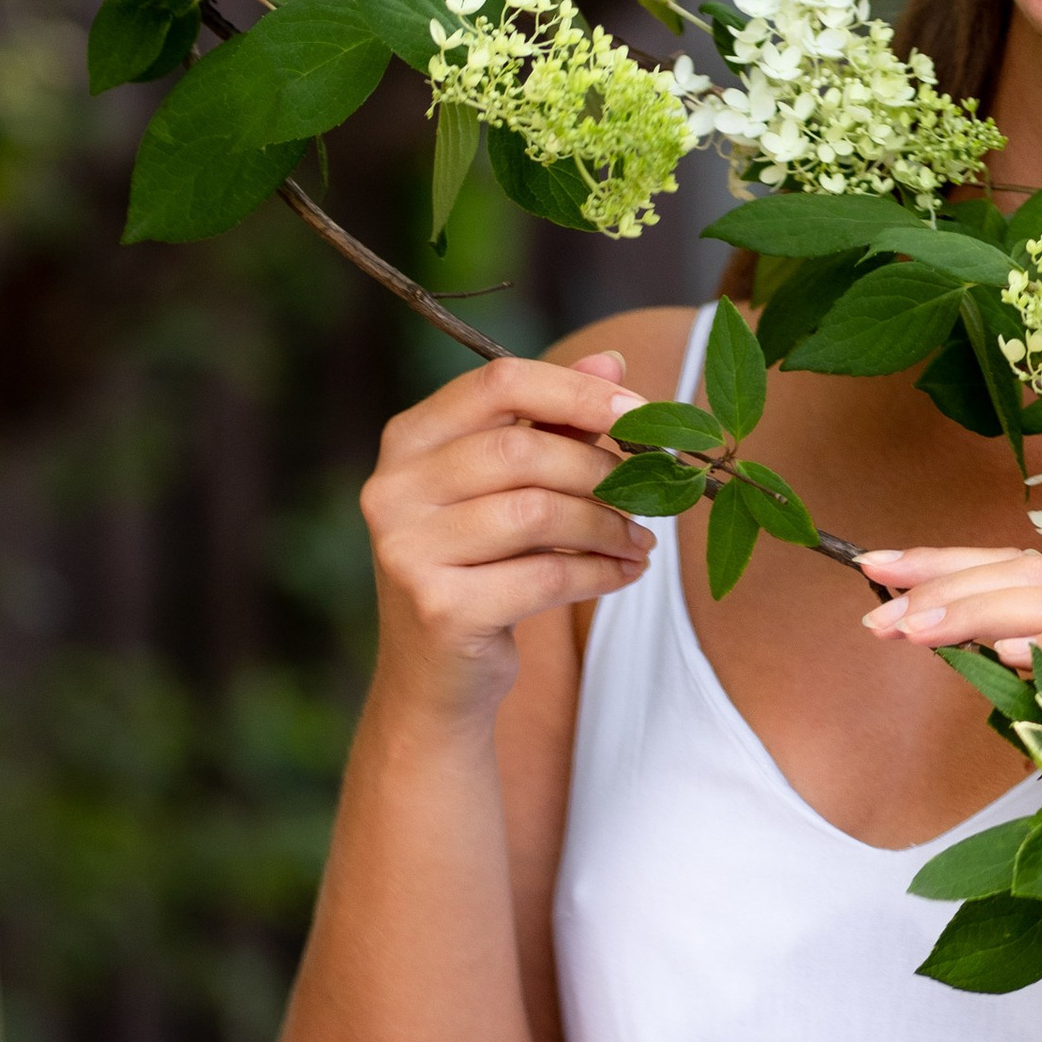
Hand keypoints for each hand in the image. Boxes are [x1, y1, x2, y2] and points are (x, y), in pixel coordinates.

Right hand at [360, 352, 656, 719]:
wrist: (436, 679)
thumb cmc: (481, 566)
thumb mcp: (510, 488)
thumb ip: (555, 423)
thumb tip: (614, 362)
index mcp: (407, 440)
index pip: (497, 381)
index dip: (577, 390)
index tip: (639, 412)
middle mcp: (391, 488)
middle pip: (522, 447)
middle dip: (602, 470)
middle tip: (650, 495)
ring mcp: (406, 550)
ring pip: (537, 512)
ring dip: (608, 525)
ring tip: (641, 541)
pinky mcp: (439, 608)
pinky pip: (544, 575)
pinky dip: (599, 573)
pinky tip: (625, 573)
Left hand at [856, 544, 1041, 741]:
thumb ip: (1019, 678)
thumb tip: (951, 647)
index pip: (1011, 569)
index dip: (942, 562)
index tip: (875, 566)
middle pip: (1027, 574)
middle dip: (946, 584)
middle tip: (882, 612)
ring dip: (983, 610)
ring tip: (922, 629)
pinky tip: (1006, 656)